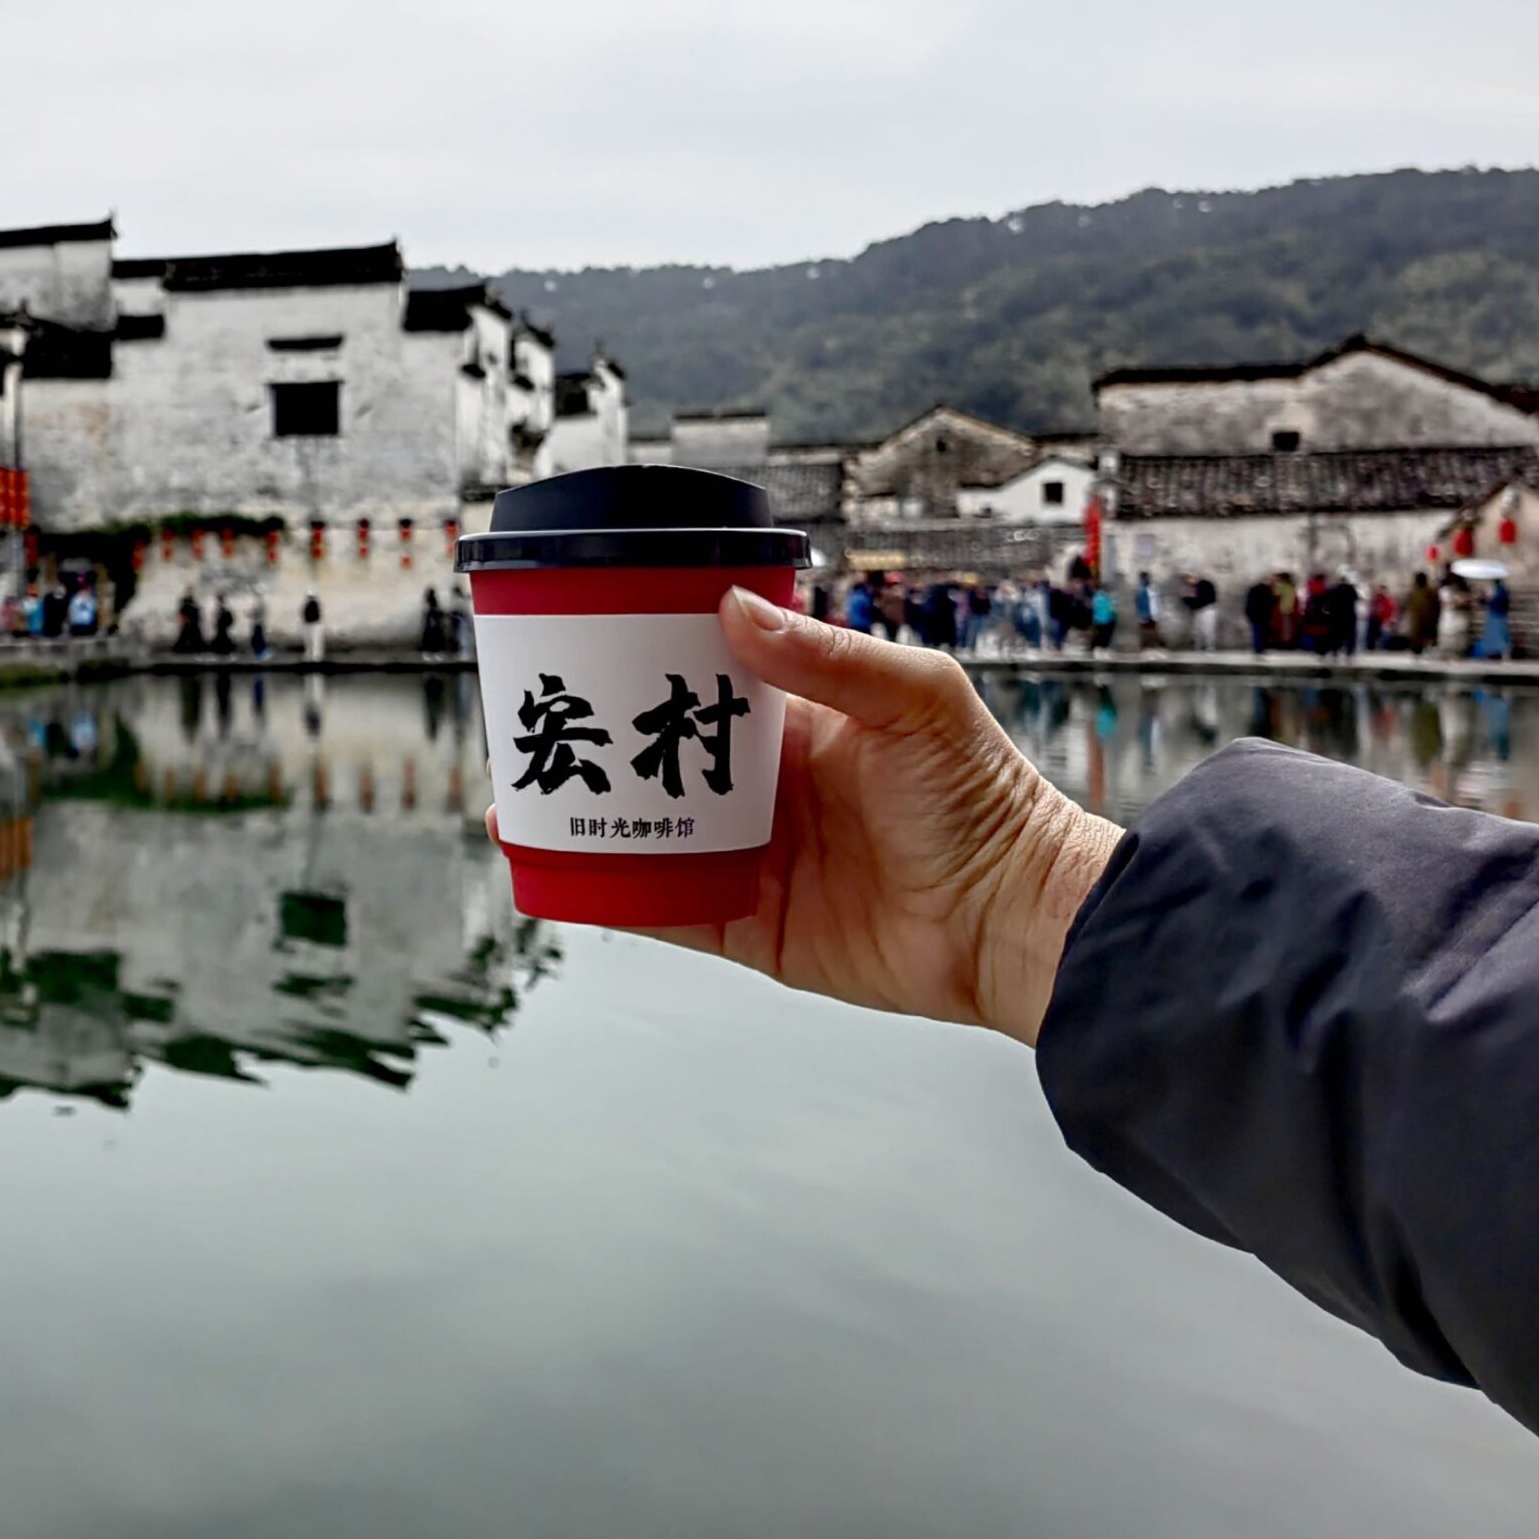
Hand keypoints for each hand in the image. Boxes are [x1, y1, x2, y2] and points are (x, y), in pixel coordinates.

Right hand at [499, 589, 1120, 1045]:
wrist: (1018, 922)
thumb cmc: (990, 802)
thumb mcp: (918, 701)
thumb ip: (828, 658)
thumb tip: (733, 610)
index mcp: (800, 726)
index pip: (703, 683)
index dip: (645, 665)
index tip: (585, 644)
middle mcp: (768, 790)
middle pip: (659, 757)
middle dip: (596, 741)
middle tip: (534, 723)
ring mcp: (754, 859)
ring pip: (647, 832)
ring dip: (585, 819)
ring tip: (521, 800)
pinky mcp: (751, 928)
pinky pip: (663, 907)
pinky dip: (609, 894)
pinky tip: (560, 875)